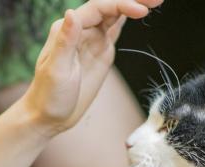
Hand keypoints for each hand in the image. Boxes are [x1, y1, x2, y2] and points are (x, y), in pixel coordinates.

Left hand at [20, 0, 161, 133]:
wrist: (49, 116)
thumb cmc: (48, 96)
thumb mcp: (57, 70)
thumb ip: (66, 41)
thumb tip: (72, 13)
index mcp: (68, 29)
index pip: (99, 7)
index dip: (122, 4)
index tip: (141, 10)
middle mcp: (81, 29)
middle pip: (110, 6)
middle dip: (132, 0)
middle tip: (156, 0)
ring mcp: (93, 39)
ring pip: (115, 14)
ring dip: (133, 5)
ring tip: (155, 1)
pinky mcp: (101, 51)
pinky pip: (116, 28)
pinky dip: (128, 18)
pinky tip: (140, 11)